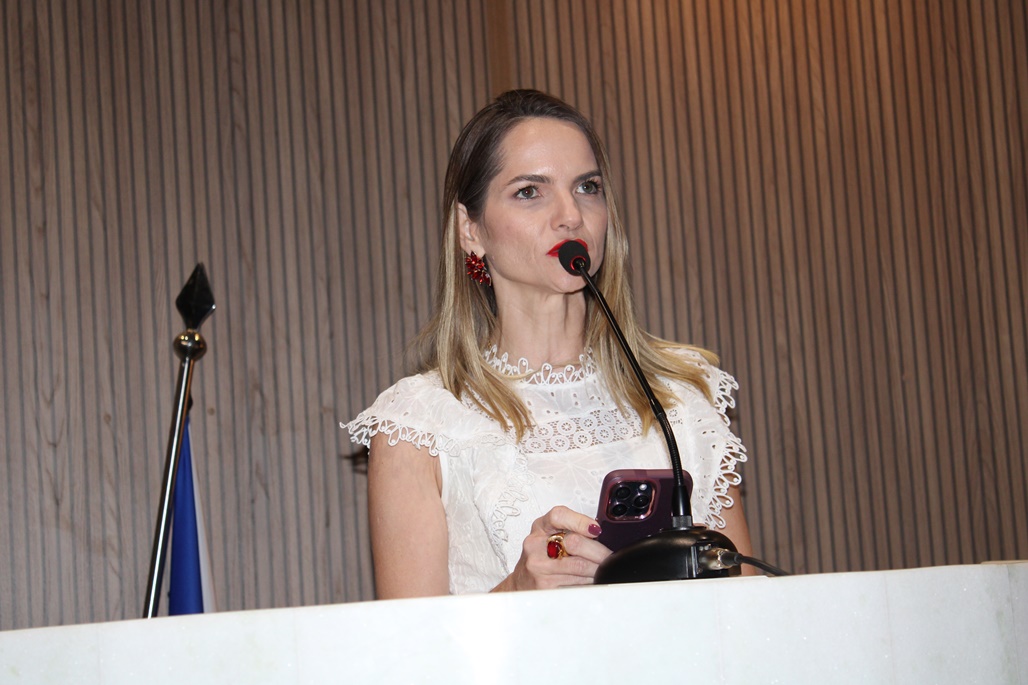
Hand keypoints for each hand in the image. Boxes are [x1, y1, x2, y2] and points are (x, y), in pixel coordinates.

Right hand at [494, 505, 611, 591]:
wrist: (522, 583)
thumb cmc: (540, 557)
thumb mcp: (549, 536)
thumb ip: (570, 530)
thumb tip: (599, 531)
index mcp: (540, 527)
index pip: (558, 516)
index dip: (580, 521)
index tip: (596, 529)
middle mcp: (536, 545)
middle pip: (575, 543)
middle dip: (598, 551)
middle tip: (607, 556)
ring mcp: (539, 566)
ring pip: (580, 566)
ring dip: (597, 569)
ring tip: (601, 569)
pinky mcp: (545, 586)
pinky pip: (576, 583)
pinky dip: (588, 583)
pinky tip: (589, 580)